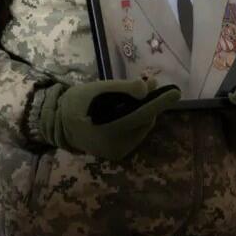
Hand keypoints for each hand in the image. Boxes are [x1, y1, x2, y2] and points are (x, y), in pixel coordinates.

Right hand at [37, 79, 180, 160]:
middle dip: (149, 101)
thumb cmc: (77, 103)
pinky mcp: (119, 153)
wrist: (59, 124)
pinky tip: (128, 108)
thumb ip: (122, 88)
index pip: (141, 114)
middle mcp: (117, 147)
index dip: (159, 102)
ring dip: (143, 109)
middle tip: (148, 81)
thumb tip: (146, 88)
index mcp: (109, 131)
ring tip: (136, 93)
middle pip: (144, 120)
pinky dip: (137, 119)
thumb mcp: (96, 89)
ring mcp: (119, 152)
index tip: (176, 92)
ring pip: (142, 126)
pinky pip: (136, 132)